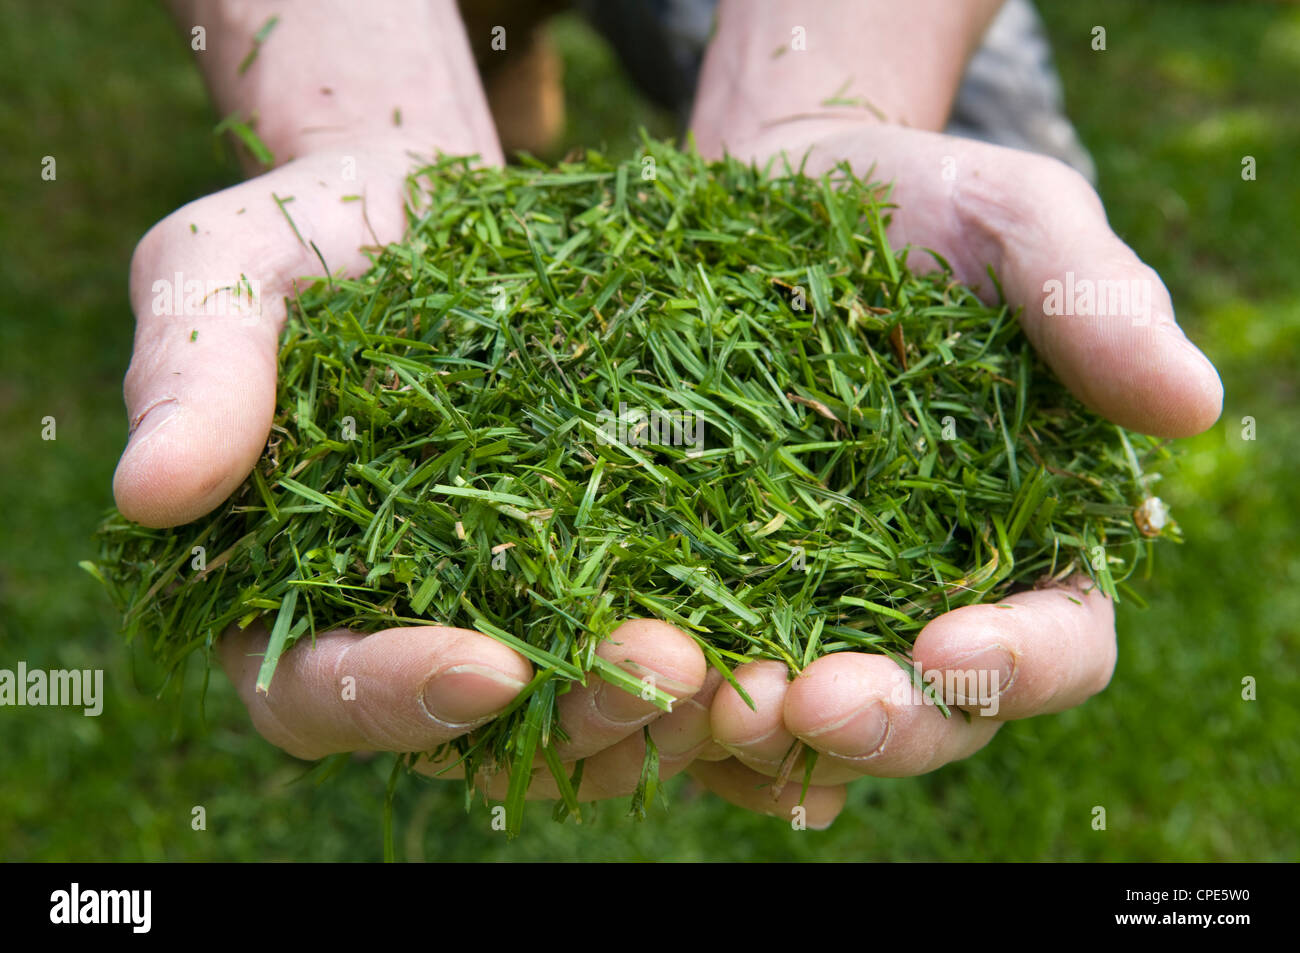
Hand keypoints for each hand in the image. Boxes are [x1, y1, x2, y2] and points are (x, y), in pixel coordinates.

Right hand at [118, 143, 713, 800]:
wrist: (437, 209)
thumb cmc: (316, 236)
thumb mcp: (231, 269)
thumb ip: (196, 374)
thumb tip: (151, 494)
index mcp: (290, 593)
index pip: (317, 691)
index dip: (391, 695)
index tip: (484, 666)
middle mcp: (404, 631)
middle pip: (474, 733)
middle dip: (567, 716)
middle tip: (666, 670)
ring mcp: (514, 617)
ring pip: (579, 723)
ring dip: (663, 718)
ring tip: (748, 678)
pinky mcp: (607, 584)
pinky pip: (658, 664)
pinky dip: (720, 689)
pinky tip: (792, 681)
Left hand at [685, 121, 1222, 826]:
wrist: (780, 195)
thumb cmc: (921, 206)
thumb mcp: (1016, 224)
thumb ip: (1094, 305)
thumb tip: (1193, 408)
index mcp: (1037, 538)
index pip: (1059, 643)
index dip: (1019, 665)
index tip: (950, 647)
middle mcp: (934, 596)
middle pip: (936, 717)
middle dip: (882, 726)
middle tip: (810, 705)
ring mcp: (824, 603)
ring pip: (816, 722)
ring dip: (770, 738)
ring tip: (714, 708)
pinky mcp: (725, 588)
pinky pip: (714, 680)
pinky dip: (685, 709)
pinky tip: (642, 693)